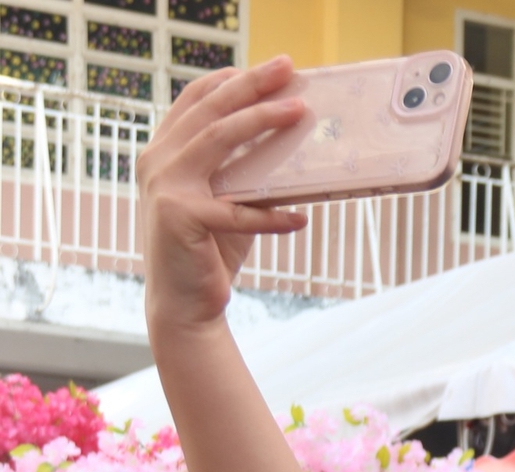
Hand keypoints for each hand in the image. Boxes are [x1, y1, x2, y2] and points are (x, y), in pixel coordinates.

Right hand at [137, 59, 309, 338]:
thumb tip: (290, 144)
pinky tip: (301, 218)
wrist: (185, 304)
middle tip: (287, 68)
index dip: (230, 80)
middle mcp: (158, 161)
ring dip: (263, 123)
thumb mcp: (230, 202)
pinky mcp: (182, 218)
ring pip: (220, 141)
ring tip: (298, 113)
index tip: (267, 68)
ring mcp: (166, 187)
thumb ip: (246, 173)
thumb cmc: (211, 250)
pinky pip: (239, 211)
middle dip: (251, 85)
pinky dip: (273, 216)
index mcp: (164, 152)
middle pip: (211, 110)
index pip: (195, 101)